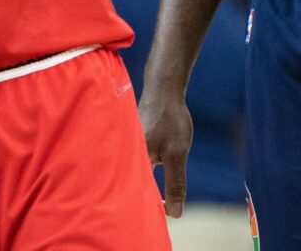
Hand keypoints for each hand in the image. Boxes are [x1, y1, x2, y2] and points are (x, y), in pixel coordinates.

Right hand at [137, 86, 192, 217]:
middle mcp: (123, 155)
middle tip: (158, 190)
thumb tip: (176, 213)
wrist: (164, 88)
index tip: (164, 205)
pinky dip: (143, 166)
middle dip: (144, 193)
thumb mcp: (178, 153)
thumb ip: (176, 183)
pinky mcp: (129, 141)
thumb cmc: (170, 118)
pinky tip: (151, 161)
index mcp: (133, 161)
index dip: (151, 203)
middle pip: (131, 184)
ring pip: (133, 172)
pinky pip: (133, 161)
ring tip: (156, 173)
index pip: (137, 193)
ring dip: (144, 179)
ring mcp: (125, 147)